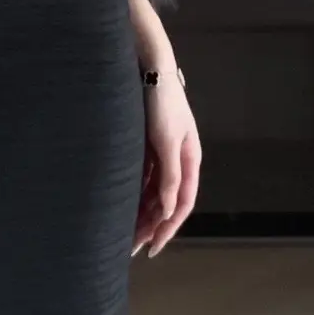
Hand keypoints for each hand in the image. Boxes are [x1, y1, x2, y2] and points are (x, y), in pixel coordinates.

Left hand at [133, 65, 200, 257]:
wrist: (149, 66)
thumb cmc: (162, 101)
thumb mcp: (166, 141)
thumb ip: (170, 175)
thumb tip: (169, 210)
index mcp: (190, 159)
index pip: (181, 204)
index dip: (168, 228)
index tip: (153, 248)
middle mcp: (179, 159)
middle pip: (167, 201)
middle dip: (152, 226)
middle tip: (132, 248)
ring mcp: (163, 152)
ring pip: (154, 191)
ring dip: (142, 212)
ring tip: (125, 233)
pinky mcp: (149, 144)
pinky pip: (144, 177)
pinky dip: (136, 193)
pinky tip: (123, 205)